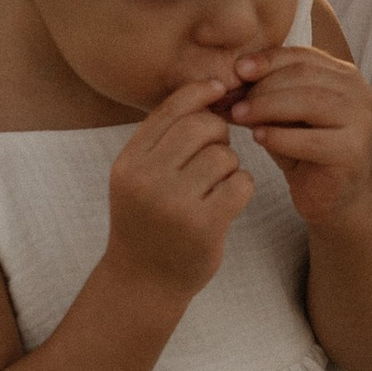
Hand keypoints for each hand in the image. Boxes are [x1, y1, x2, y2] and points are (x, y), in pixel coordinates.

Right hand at [104, 82, 251, 298]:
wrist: (143, 281)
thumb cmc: (147, 219)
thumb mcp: (138, 176)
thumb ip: (163, 137)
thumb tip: (209, 89)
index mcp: (129, 162)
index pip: (171, 109)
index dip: (200, 93)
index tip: (219, 90)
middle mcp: (147, 179)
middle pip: (202, 127)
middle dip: (218, 134)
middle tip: (215, 153)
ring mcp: (176, 204)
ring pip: (225, 156)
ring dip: (230, 166)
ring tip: (215, 184)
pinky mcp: (204, 225)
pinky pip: (241, 183)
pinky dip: (241, 187)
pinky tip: (227, 201)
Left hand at [224, 43, 371, 226]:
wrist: (332, 196)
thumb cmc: (303, 151)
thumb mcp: (280, 116)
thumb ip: (261, 95)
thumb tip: (223, 83)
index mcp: (342, 74)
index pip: (302, 56)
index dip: (267, 60)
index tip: (237, 70)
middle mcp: (357, 91)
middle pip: (303, 74)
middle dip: (263, 85)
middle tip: (233, 101)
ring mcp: (359, 120)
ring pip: (308, 101)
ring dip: (267, 106)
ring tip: (240, 116)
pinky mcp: (352, 151)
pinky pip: (310, 139)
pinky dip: (280, 136)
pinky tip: (258, 138)